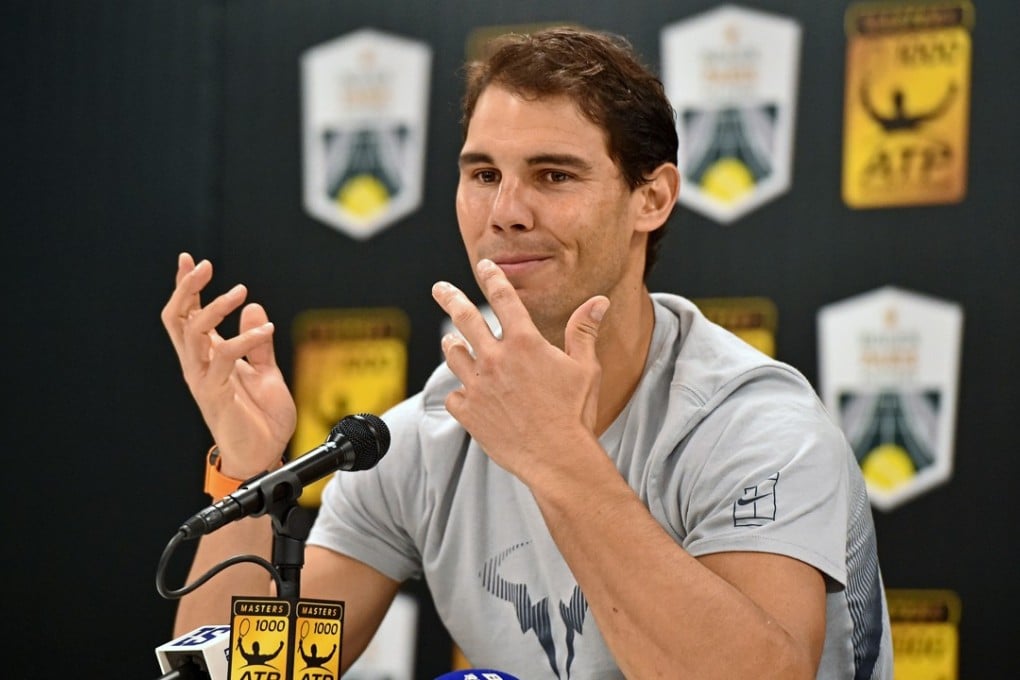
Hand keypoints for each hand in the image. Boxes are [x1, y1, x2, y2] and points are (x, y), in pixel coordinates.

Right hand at [160, 253, 295, 477]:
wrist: (264, 455)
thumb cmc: (261, 419)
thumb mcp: (266, 372)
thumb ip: (257, 343)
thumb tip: (254, 309)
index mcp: (208, 357)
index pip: (188, 315)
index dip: (186, 287)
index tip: (189, 259)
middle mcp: (199, 365)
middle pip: (178, 319)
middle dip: (186, 288)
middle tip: (203, 265)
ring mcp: (204, 378)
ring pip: (193, 333)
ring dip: (214, 307)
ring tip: (240, 291)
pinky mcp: (215, 393)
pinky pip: (224, 357)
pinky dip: (245, 339)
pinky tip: (265, 330)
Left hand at [432, 259, 608, 479]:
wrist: (557, 457)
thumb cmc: (575, 413)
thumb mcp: (585, 368)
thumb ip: (583, 332)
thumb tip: (598, 302)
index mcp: (524, 343)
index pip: (503, 299)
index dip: (493, 278)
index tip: (484, 266)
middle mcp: (495, 359)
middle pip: (464, 318)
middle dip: (449, 298)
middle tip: (439, 288)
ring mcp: (478, 386)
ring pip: (453, 355)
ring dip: (452, 345)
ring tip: (450, 341)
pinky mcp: (468, 413)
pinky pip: (453, 395)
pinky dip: (458, 392)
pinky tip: (464, 394)